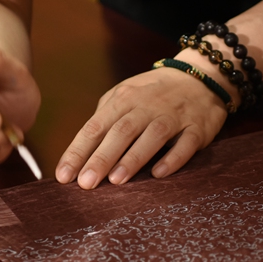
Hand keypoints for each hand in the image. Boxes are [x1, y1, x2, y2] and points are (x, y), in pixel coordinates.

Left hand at [55, 65, 228, 188]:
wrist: (199, 77)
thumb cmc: (153, 93)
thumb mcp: (125, 95)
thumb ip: (104, 117)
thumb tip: (80, 150)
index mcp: (124, 98)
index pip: (95, 126)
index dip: (78, 151)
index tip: (63, 175)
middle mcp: (148, 105)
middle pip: (121, 131)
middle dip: (101, 158)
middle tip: (86, 183)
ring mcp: (174, 116)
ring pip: (152, 136)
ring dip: (133, 158)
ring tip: (116, 181)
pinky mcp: (198, 128)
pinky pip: (186, 143)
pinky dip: (173, 158)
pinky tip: (158, 174)